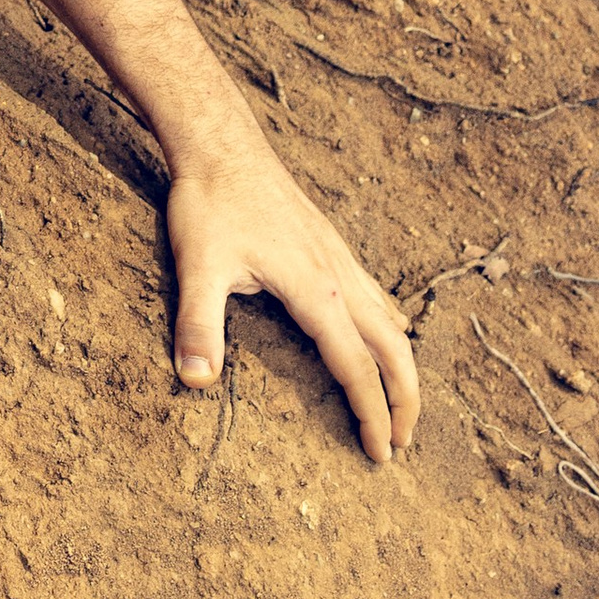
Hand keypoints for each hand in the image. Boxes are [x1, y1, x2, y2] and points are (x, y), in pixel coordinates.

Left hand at [167, 140, 418, 460]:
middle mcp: (340, 277)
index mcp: (317, 292)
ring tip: (400, 401)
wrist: (221, 143)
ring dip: (402, 366)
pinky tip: (383, 331)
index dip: (372, 415)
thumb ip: (198, 326)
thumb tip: (194, 382)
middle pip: (394, 349)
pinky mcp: (329, 243)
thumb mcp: (197, 267)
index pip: (356, 368)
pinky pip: (376, 295)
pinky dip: (390, 328)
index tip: (381, 455)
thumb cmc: (209, 203)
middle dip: (405, 399)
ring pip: (391, 321)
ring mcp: (339, 258)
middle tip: (403, 442)